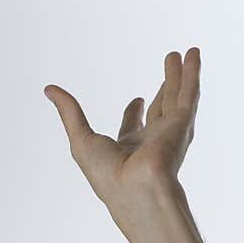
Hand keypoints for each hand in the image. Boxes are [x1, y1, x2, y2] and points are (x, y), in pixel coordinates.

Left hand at [44, 48, 200, 219]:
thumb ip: (69, 112)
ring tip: (188, 52)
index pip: (133, 127)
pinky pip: (189, 93)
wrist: (135, 190)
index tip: (137, 101)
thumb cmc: (106, 175)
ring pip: (177, 96)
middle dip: (166, 87)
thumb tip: (49, 89)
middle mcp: (151, 140)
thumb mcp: (80, 138)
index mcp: (128, 149)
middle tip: (170, 64)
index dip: (134, 112)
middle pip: (160, 107)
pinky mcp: (181, 124)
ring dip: (182, 74)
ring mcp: (169, 132)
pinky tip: (194, 54)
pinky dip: (193, 73)